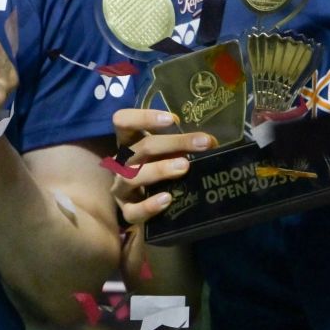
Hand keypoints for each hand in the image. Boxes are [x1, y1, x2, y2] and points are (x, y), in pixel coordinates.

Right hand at [110, 108, 216, 226]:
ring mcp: (120, 188)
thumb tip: (209, 141)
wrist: (143, 205)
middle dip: (173, 142)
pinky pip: (133, 211)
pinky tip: (167, 199)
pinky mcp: (126, 211)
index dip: (143, 117)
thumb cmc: (157, 169)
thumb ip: (178, 146)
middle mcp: (120, 163)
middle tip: (202, 142)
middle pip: (140, 148)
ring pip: (131, 176)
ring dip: (159, 169)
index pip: (122, 121)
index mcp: (127, 143)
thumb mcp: (163, 153)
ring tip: (184, 167)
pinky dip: (149, 205)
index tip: (173, 119)